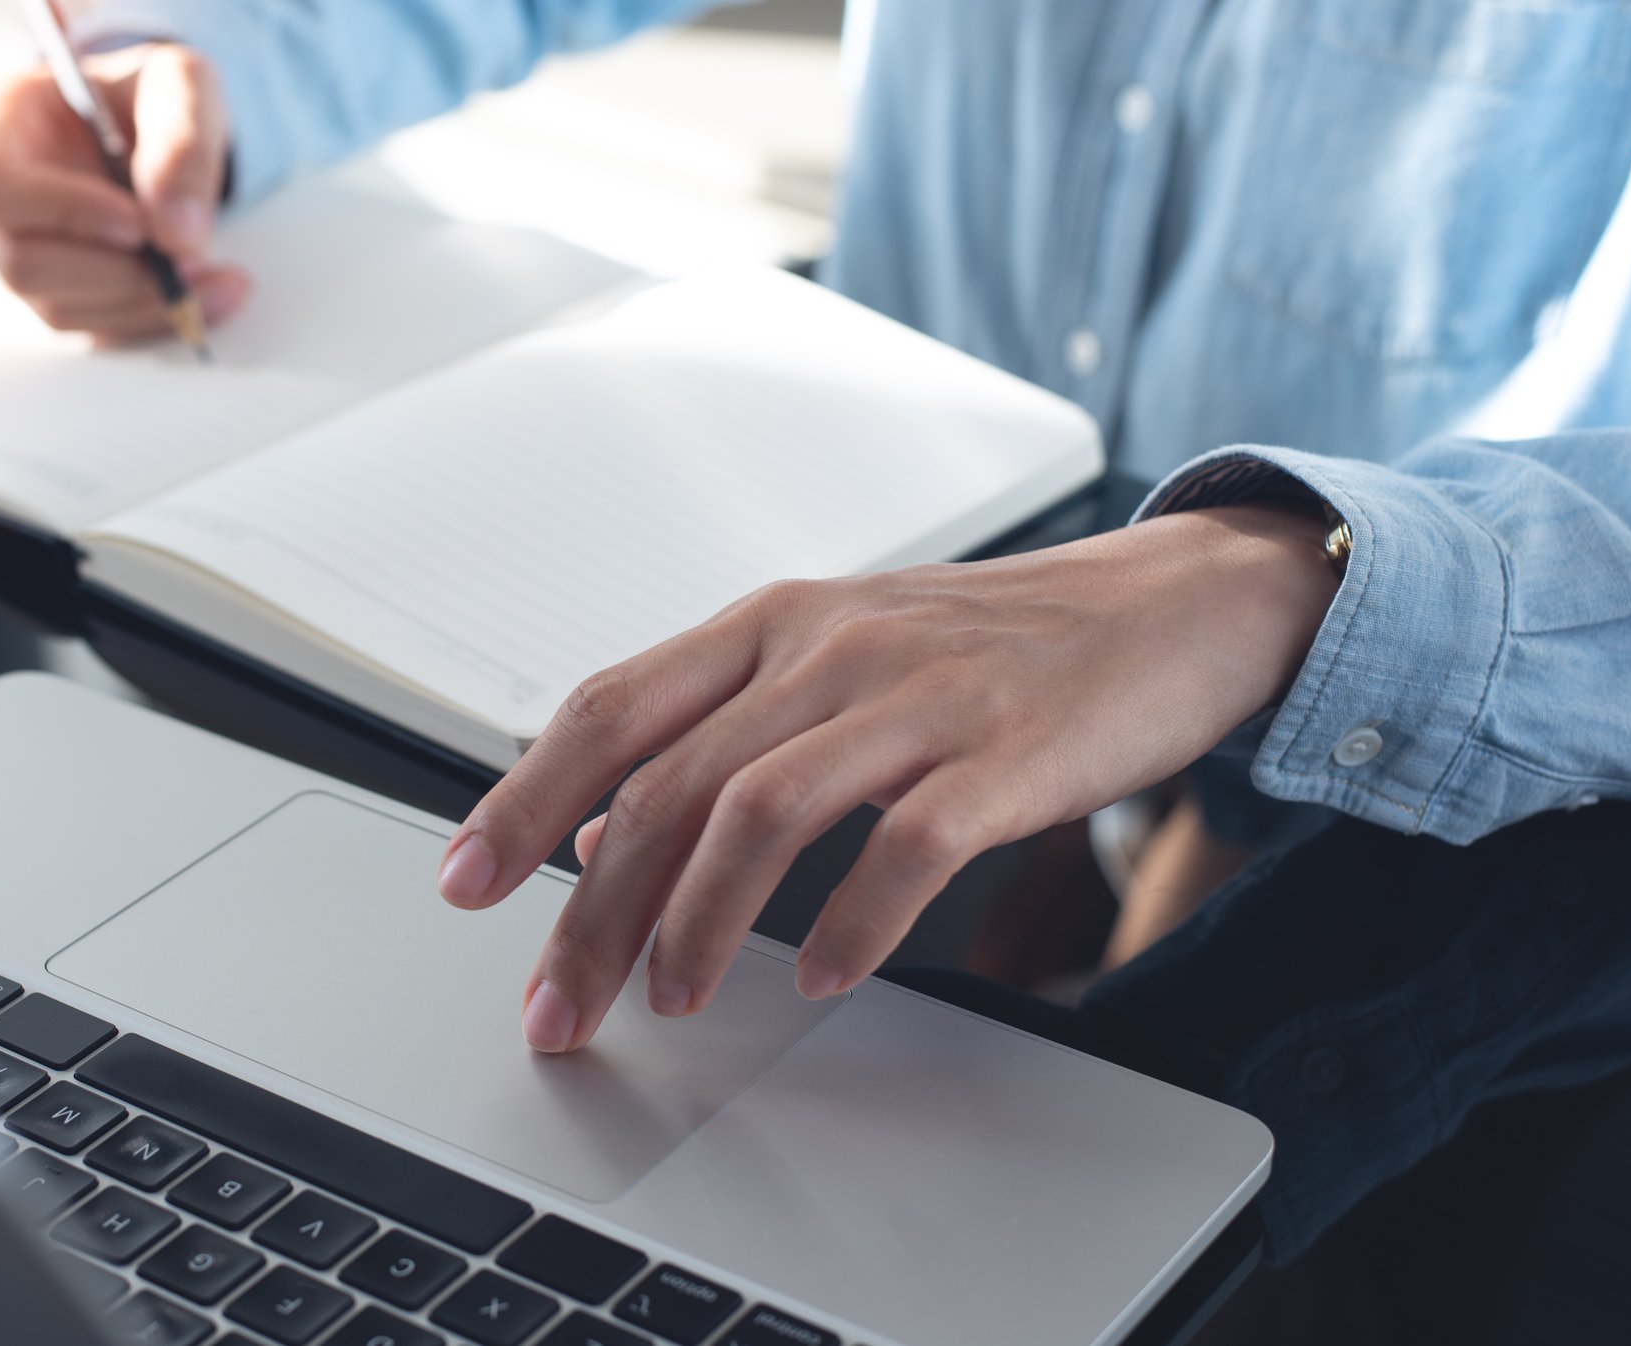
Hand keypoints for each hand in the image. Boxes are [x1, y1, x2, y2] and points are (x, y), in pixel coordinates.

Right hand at [0, 46, 249, 339]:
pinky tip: (205, 296)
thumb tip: (179, 235)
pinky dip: (148, 319)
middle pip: (21, 262)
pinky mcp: (33, 291)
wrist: (137, 127)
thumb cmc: (141, 95)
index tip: (138, 226)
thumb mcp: (178, 84)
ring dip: (142, 303)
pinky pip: (84, 327)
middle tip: (194, 259)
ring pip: (55, 307)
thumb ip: (182, 142)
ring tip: (214, 277)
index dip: (63, 214)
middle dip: (117, 272)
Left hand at [435, 505, 1341, 1051]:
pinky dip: (855, 919)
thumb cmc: (982, 650)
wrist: (1166, 606)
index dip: (522, 799)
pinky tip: (827, 977)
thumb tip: (590, 837)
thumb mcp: (827, 673)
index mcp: (766, 625)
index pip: (610, 708)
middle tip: (558, 1006)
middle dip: (592, 910)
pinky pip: (911, 845)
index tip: (465, 887)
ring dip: (701, 924)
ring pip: (763, 811)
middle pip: (667, 783)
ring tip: (675, 1002)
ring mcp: (915, 695)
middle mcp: (823, 648)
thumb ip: (712, 743)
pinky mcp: (1006, 749)